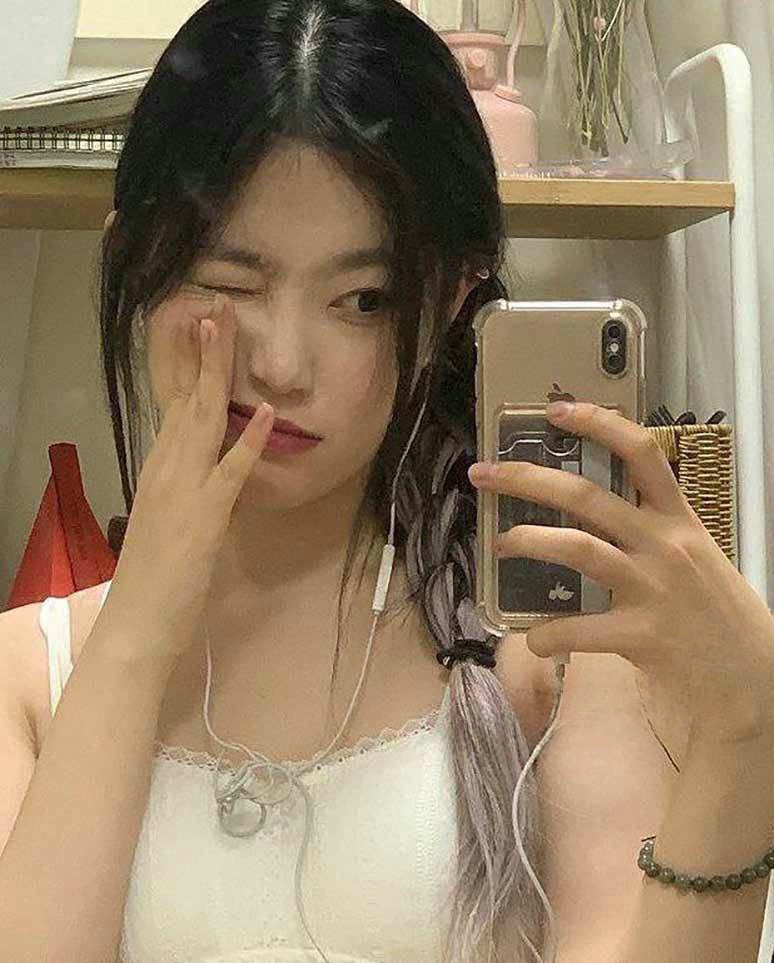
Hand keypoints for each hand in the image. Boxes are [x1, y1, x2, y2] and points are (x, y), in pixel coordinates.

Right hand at [96, 293, 275, 665]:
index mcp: (160, 465)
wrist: (136, 625)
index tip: (194, 319)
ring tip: (226, 327)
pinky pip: (231, 472)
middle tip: (213, 300)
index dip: (184, 359)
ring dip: (218, 371)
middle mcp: (166, 466)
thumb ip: (187, 482)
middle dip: (201, 347)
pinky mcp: (204, 516)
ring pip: (203, 418)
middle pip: (186, 395)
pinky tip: (267, 413)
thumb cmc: (155, 576)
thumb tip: (205, 457)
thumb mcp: (172, 516)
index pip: (172, 400)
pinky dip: (249, 441)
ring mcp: (184, 488)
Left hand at [468, 402, 773, 744]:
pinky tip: (533, 637)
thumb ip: (654, 530)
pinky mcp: (642, 635)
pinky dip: (546, 634)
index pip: (641, 453)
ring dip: (528, 541)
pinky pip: (578, 629)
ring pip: (577, 547)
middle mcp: (665, 545)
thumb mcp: (696, 556)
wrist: (751, 681)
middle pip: (587, 496)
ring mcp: (653, 588)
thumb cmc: (716, 614)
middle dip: (527, 479)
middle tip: (483, 474)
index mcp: (678, 520)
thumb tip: (599, 512)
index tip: (556, 410)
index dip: (598, 424)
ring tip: (501, 543)